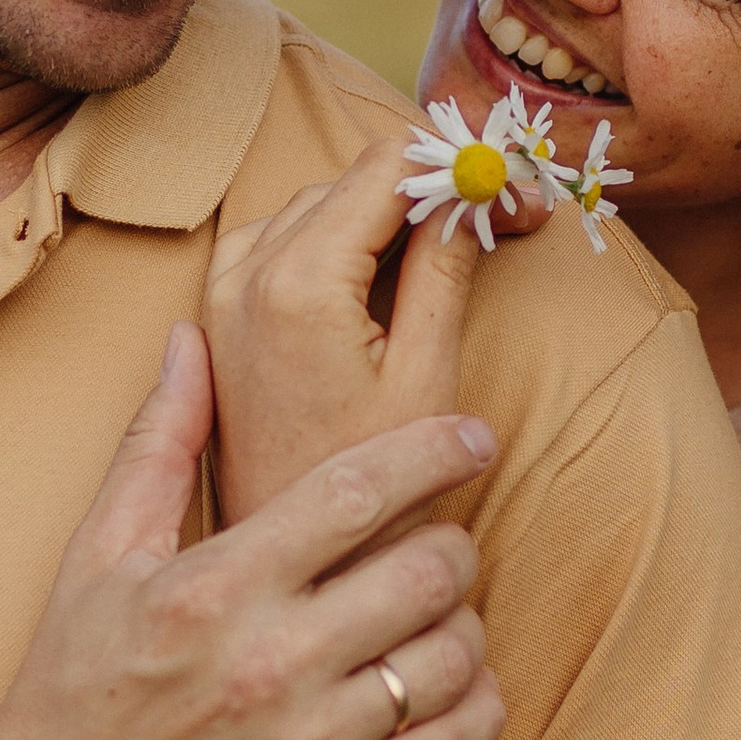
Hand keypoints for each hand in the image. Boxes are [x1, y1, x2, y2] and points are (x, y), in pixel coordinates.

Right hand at [0, 322, 508, 739]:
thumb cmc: (69, 689)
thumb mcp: (97, 556)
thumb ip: (157, 444)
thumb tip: (191, 340)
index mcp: (214, 587)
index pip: (358, 491)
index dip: (433, 451)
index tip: (472, 436)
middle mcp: (267, 665)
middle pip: (427, 571)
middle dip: (455, 541)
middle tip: (444, 541)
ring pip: (452, 660)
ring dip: (463, 627)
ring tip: (437, 619)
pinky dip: (474, 709)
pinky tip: (450, 691)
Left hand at [203, 136, 544, 526]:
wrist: (294, 575)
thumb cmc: (370, 495)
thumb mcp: (428, 374)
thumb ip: (447, 264)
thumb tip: (474, 188)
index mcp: (299, 280)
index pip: (390, 164)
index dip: (465, 167)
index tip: (521, 196)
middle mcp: (245, 271)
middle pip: (355, 178)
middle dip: (435, 188)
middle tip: (510, 220)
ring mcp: (223, 293)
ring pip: (321, 203)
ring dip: (390, 211)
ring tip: (462, 245)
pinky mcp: (219, 317)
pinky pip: (284, 239)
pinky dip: (341, 237)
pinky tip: (385, 272)